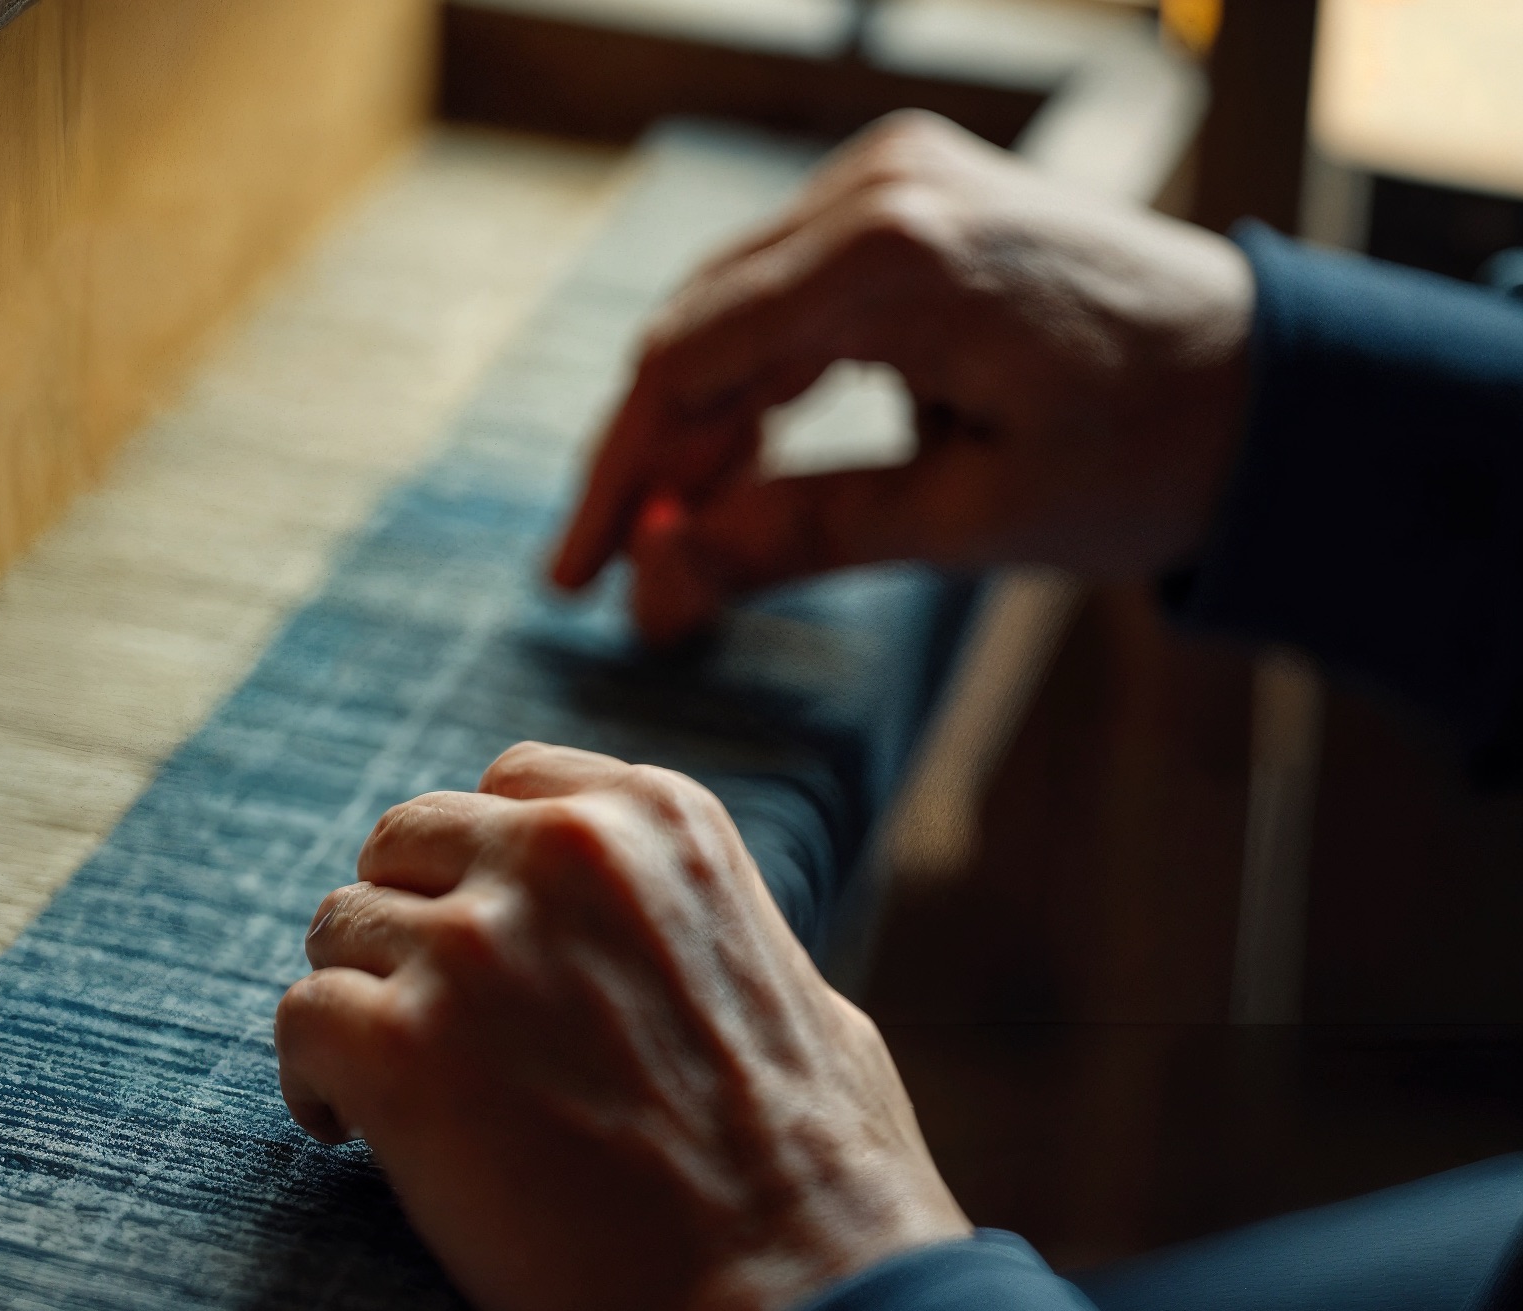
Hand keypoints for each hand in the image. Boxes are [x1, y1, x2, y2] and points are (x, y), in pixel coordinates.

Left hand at [274, 743, 969, 1310]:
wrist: (787, 1307)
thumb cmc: (820, 1186)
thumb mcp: (797, 989)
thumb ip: (697, 933)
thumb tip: (653, 940)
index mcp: (658, 825)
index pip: (508, 787)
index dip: (478, 873)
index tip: (479, 941)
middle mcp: (559, 853)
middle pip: (405, 844)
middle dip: (405, 928)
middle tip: (422, 1024)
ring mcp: (473, 945)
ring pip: (340, 929)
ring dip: (358, 1006)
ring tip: (388, 1094)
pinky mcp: (400, 1046)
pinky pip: (300, 1020)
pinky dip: (313, 1081)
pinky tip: (351, 1136)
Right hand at [552, 111, 1255, 644]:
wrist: (1278, 379)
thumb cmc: (1152, 450)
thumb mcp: (975, 518)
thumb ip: (804, 537)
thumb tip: (661, 584)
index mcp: (898, 254)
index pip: (687, 362)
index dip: (619, 478)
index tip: (577, 581)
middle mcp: (879, 186)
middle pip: (692, 332)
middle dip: (647, 466)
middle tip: (616, 586)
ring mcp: (891, 179)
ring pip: (727, 315)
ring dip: (693, 432)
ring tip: (674, 550)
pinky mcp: (904, 200)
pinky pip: (782, 296)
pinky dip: (751, 387)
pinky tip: (734, 476)